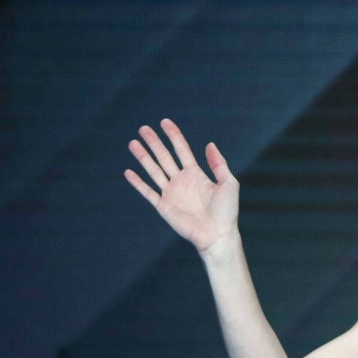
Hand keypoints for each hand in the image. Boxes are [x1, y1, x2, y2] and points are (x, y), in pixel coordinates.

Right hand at [124, 118, 239, 253]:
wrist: (217, 234)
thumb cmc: (227, 211)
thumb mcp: (229, 183)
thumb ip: (218, 164)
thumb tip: (209, 144)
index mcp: (196, 174)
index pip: (182, 150)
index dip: (173, 136)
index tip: (164, 122)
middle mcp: (181, 181)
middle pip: (164, 157)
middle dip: (154, 142)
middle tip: (143, 128)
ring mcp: (171, 193)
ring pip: (154, 170)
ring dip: (143, 157)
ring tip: (133, 143)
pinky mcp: (164, 206)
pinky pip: (148, 192)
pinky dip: (138, 183)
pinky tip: (128, 172)